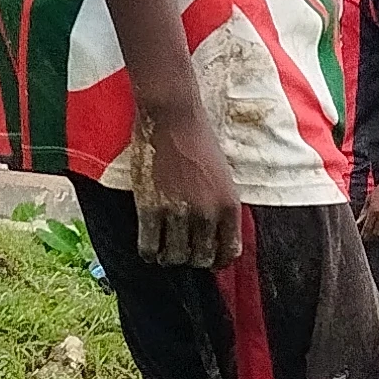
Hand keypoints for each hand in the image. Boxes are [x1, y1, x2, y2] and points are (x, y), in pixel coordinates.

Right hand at [133, 102, 242, 268]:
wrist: (173, 117)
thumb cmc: (199, 142)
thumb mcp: (223, 177)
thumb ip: (221, 206)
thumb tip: (215, 238)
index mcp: (229, 205)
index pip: (229, 252)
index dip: (218, 261)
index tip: (208, 260)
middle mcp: (207, 213)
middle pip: (200, 259)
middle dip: (191, 259)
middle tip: (181, 250)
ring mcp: (178, 212)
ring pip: (175, 257)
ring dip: (169, 258)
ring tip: (164, 251)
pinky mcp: (151, 208)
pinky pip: (149, 248)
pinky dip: (149, 253)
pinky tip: (149, 247)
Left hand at [360, 175, 378, 239]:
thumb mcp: (369, 199)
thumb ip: (364, 211)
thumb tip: (359, 221)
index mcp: (373, 211)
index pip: (367, 228)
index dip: (365, 234)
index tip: (363, 236)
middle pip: (375, 232)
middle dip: (371, 235)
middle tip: (369, 235)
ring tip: (377, 233)